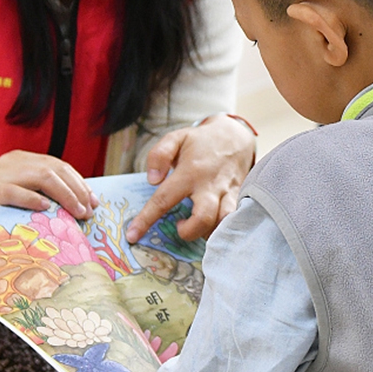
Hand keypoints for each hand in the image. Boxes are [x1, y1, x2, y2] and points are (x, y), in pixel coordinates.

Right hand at [0, 150, 98, 228]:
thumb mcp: (21, 195)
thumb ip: (44, 193)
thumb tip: (79, 204)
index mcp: (22, 160)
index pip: (59, 166)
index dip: (79, 183)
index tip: (94, 201)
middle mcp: (14, 162)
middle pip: (55, 169)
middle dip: (77, 190)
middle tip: (89, 210)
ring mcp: (1, 174)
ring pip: (42, 177)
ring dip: (64, 195)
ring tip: (76, 212)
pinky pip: (16, 191)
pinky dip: (34, 199)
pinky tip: (47, 209)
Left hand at [126, 114, 255, 242]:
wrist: (236, 136)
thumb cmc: (201, 141)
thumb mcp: (176, 138)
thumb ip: (159, 155)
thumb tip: (152, 180)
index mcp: (190, 172)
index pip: (164, 200)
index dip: (146, 220)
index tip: (133, 235)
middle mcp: (210, 185)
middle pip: (202, 219)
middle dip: (188, 232)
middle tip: (180, 225)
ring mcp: (227, 192)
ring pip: (221, 223)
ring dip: (206, 231)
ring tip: (196, 225)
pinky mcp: (239, 197)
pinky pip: (234, 219)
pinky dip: (223, 228)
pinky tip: (213, 225)